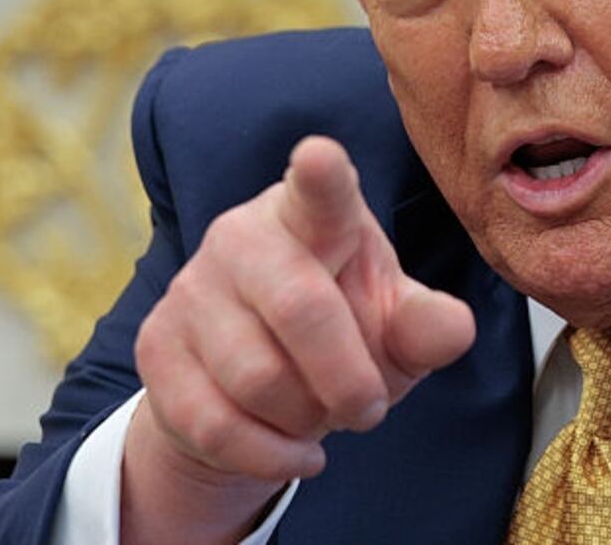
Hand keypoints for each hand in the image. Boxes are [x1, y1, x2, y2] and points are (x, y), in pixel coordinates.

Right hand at [121, 136, 476, 541]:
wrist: (259, 387)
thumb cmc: (343, 333)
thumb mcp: (395, 327)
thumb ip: (426, 326)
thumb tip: (453, 328)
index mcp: (314, 215)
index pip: (320, 192)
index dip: (321, 175)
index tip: (320, 156)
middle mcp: (244, 236)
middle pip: (301, 310)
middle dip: (349, 380)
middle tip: (370, 409)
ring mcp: (192, 287)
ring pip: (257, 379)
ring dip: (306, 418)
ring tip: (320, 415)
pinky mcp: (156, 345)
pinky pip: (216, 423)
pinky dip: (269, 455)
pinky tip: (295, 450)